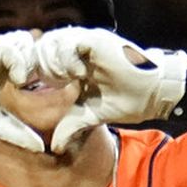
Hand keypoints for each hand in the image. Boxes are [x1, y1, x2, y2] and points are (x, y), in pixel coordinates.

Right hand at [0, 30, 44, 151]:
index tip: (55, 81)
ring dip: (28, 61)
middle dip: (39, 59)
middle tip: (50, 76)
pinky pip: (4, 50)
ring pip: (16, 44)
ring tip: (28, 82)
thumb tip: (39, 147)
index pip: (25, 60)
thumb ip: (17, 132)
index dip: (40, 66)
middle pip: (24, 46)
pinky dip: (16, 62)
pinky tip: (18, 82)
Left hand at [34, 27, 186, 152]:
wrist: (153, 94)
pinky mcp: (98, 40)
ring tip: (63, 78)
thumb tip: (54, 147)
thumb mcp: (92, 115)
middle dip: (38, 64)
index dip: (33, 69)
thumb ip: (72, 124)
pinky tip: (78, 73)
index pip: (43, 58)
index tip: (33, 86)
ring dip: (53, 60)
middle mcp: (79, 50)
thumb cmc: (128, 100)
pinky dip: (69, 56)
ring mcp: (88, 44)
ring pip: (54, 39)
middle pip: (43, 45)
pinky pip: (72, 40)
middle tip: (48, 83)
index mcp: (75, 64)